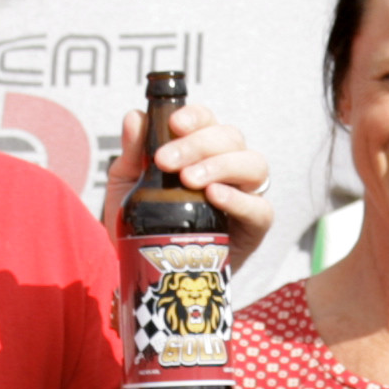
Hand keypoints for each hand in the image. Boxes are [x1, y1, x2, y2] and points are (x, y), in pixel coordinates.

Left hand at [113, 98, 281, 274]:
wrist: (148, 271)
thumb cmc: (144, 222)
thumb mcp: (127, 185)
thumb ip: (132, 153)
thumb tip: (135, 117)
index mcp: (201, 150)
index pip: (209, 121)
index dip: (196, 117)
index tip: (174, 124)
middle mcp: (228, 166)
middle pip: (231, 138)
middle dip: (198, 144)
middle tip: (166, 162)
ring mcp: (245, 195)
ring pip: (254, 164)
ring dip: (221, 165)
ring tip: (189, 180)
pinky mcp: (254, 227)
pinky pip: (260, 207)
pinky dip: (239, 199)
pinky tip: (213, 197)